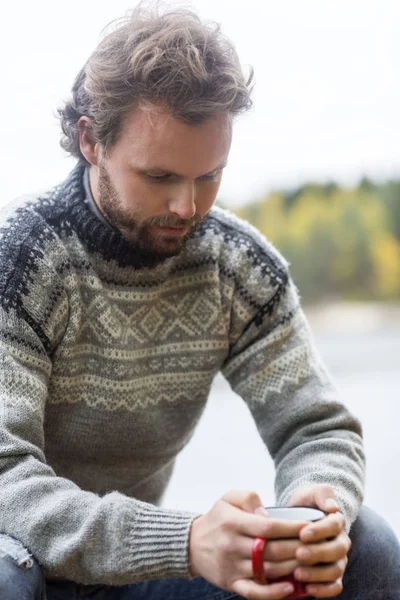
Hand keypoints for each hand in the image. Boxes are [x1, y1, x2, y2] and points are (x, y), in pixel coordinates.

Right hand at [189, 490, 310, 599]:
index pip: (268, 526)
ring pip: (268, 570)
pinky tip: (291, 588)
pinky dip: (273, 593)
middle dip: (298, 548)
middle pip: (272, 550)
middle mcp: (232, 545)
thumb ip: (249, 497)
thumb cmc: (217, 518)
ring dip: (292, 568)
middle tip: (318, 545)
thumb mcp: (228, 498)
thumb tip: (267, 512)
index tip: (310, 526)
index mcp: (233, 522)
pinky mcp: (231, 583)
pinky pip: (254, 592)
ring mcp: (232, 567)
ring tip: (311, 563)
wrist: (190, 544)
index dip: (292, 528)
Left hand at [288, 484, 350, 597]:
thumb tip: (333, 507)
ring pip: (335, 570)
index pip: (333, 526)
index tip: (302, 534)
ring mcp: (338, 560)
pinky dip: (324, 590)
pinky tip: (307, 589)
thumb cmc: (305, 505)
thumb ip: (322, 494)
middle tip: (298, 553)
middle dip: (317, 553)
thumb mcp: (310, 493)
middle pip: (336, 550)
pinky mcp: (333, 576)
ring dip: (317, 574)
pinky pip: (335, 586)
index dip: (320, 531)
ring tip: (297, 573)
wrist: (299, 519)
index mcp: (336, 522)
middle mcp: (340, 542)